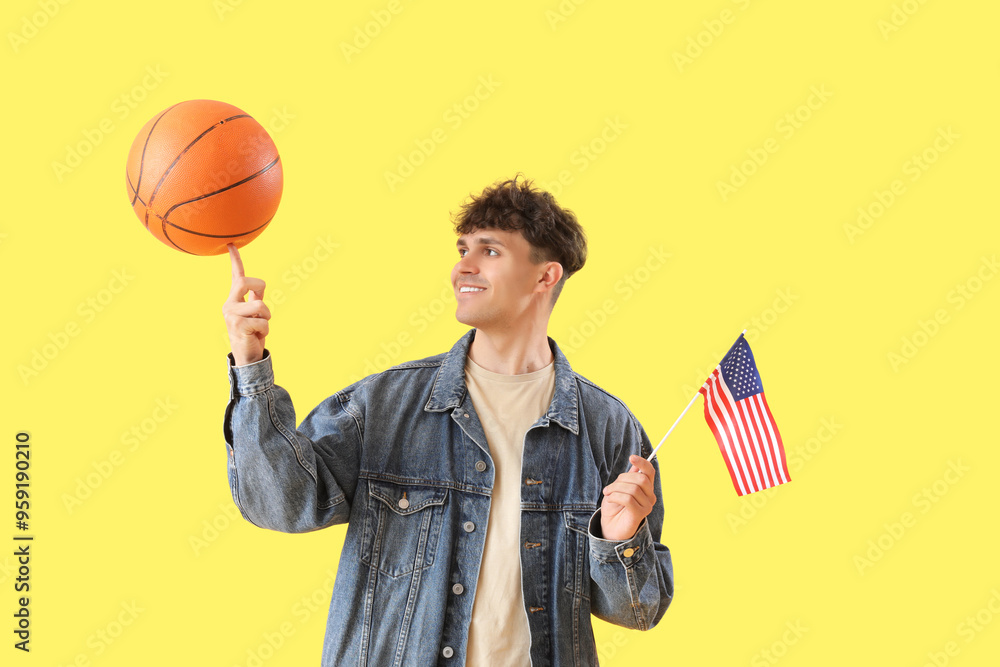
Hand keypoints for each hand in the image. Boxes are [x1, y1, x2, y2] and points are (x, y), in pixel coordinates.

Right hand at [222, 243, 269, 365]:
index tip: (232, 244)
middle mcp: (229, 304)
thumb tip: (259, 287)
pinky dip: (265, 330)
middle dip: (259, 288)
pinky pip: (262, 322)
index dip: (235, 260)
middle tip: (261, 306)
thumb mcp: (255, 313)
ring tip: (258, 327)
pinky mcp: (237, 326)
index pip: (236, 276)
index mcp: (234, 299)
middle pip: (246, 282)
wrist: (246, 356)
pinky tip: (255, 335)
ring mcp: (231, 315)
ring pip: (260, 305)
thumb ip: (256, 299)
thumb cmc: (252, 333)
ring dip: (266, 318)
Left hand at [600, 454, 655, 540]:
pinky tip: (610, 500)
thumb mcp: (618, 489)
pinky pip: (628, 499)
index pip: (650, 472)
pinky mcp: (640, 515)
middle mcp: (650, 497)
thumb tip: (634, 466)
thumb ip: (627, 478)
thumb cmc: (614, 507)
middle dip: (621, 480)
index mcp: (646, 488)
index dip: (642, 463)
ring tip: (608, 494)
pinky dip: (615, 497)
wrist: (610, 528)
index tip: (631, 457)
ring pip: (632, 489)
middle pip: (640, 479)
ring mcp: (647, 506)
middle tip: (609, 488)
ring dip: (615, 489)